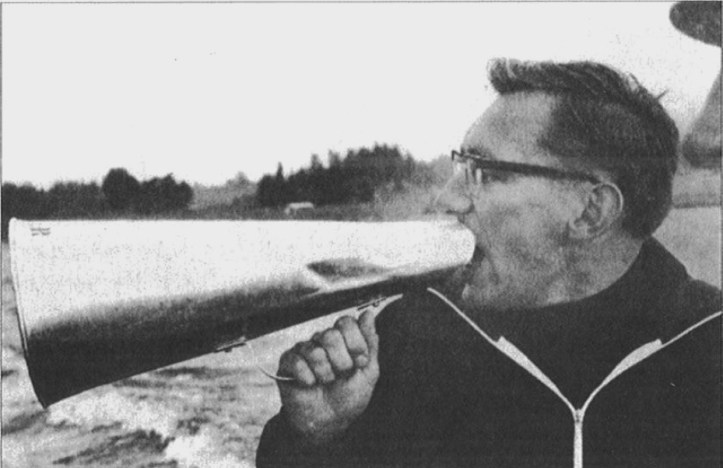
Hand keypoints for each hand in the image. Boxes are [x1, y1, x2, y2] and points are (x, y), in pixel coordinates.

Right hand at [276, 310, 379, 445]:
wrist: (328, 423)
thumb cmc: (348, 398)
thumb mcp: (368, 372)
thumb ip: (370, 343)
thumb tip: (368, 314)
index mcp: (343, 340)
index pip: (346, 323)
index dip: (355, 343)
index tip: (360, 362)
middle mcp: (322, 341)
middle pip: (330, 335)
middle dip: (341, 361)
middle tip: (341, 374)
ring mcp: (304, 350)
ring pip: (314, 350)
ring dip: (325, 373)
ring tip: (325, 382)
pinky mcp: (287, 362)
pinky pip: (296, 361)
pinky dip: (307, 378)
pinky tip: (310, 384)